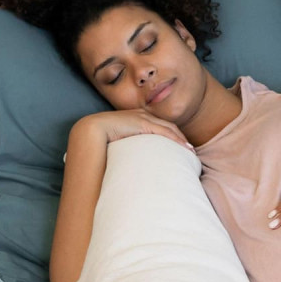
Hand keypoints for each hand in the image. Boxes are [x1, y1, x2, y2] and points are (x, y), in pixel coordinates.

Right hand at [73, 109, 188, 147]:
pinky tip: (184, 147)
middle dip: (181, 138)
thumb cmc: (101, 142)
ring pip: (168, 128)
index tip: (182, 149)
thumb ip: (130, 149)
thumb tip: (136, 166)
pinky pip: (163, 131)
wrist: (89, 132)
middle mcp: (140, 115)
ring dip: (181, 140)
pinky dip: (175, 139)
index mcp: (136, 119)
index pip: (160, 127)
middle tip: (191, 152)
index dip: (173, 137)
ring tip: (191, 152)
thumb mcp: (121, 144)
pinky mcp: (141, 122)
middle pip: (168, 126)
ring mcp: (141, 117)